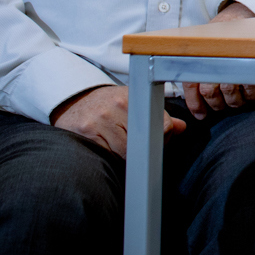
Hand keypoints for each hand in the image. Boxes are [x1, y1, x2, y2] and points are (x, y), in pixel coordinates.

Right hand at [51, 85, 185, 156]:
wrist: (73, 100)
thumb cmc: (107, 103)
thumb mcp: (134, 102)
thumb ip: (158, 115)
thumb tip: (181, 128)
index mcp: (132, 98)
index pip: (161, 124)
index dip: (162, 138)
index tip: (157, 141)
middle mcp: (116, 107)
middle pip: (142, 142)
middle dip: (145, 150)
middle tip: (141, 150)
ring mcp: (99, 120)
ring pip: (124, 152)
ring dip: (127, 157)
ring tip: (123, 149)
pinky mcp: (85, 133)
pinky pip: (106, 155)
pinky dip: (110, 157)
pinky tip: (108, 150)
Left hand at [183, 1, 254, 119]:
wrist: (238, 19)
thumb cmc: (218, 36)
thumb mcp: (199, 48)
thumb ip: (194, 69)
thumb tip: (193, 95)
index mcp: (197, 58)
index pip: (192, 87)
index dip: (195, 104)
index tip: (201, 115)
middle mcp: (213, 61)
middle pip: (211, 93)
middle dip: (216, 104)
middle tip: (220, 106)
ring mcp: (232, 63)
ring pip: (229, 93)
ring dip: (233, 102)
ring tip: (235, 102)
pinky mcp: (251, 64)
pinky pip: (250, 88)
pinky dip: (250, 95)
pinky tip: (250, 95)